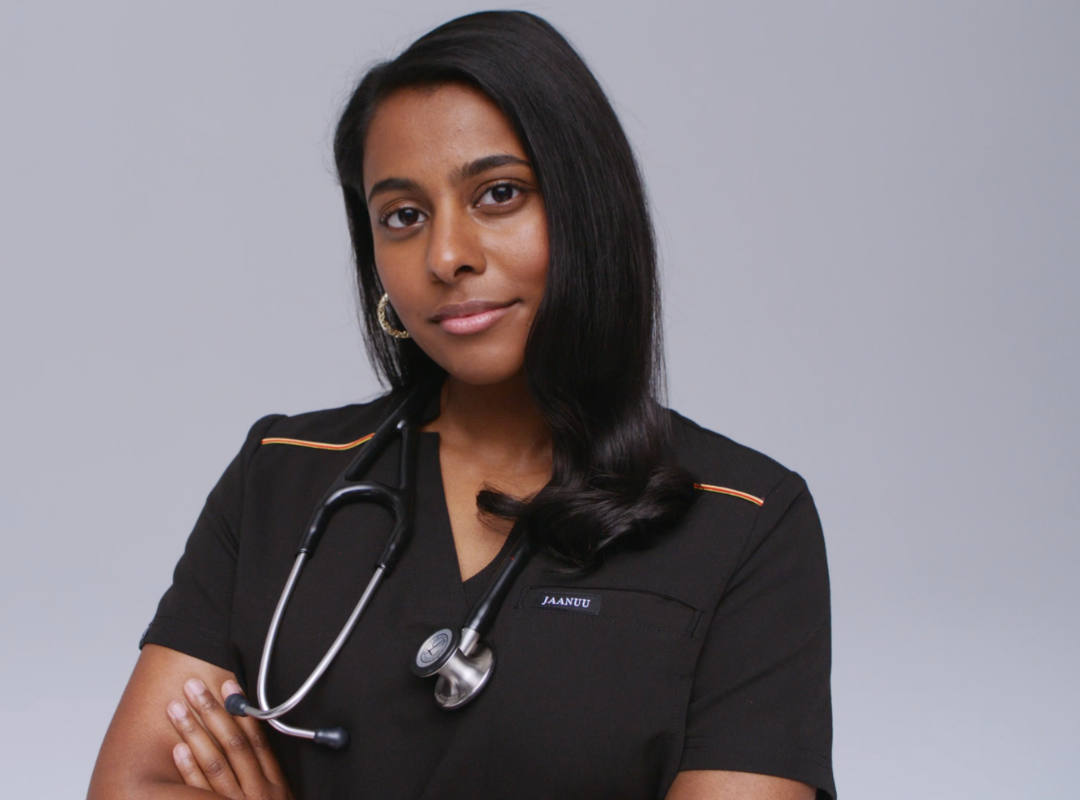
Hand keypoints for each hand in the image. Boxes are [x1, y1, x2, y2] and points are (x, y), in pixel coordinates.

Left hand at [167, 678, 293, 799]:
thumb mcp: (280, 796)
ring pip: (215, 762)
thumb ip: (267, 772)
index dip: (241, 710)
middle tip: (193, 687)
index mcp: (274, 782)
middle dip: (212, 712)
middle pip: (234, 744)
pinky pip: (199, 790)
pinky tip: (177, 748)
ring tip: (176, 708)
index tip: (227, 685)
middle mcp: (256, 790)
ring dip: (193, 732)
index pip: (257, 738)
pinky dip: (189, 769)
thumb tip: (252, 736)